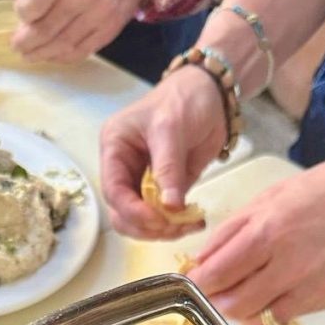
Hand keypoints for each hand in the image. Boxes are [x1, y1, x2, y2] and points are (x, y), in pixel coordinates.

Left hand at [12, 0, 143, 63]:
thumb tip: (24, 20)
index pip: (30, 7)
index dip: (22, 17)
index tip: (21, 19)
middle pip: (44, 30)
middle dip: (26, 43)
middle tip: (18, 47)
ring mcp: (97, 15)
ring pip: (62, 45)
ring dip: (42, 54)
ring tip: (31, 55)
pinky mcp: (109, 30)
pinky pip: (81, 51)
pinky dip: (63, 57)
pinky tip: (54, 56)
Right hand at [100, 65, 225, 238]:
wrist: (211, 93)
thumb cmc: (183, 100)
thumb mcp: (171, 129)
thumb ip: (168, 168)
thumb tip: (170, 207)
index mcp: (115, 149)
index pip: (113, 190)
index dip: (131, 211)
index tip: (157, 220)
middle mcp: (124, 168)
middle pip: (123, 212)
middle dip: (146, 225)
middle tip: (175, 227)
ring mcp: (145, 181)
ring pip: (142, 220)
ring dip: (163, 230)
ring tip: (189, 225)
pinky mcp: (167, 188)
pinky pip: (165, 215)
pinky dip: (178, 224)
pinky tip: (195, 221)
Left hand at [187, 145, 324, 324]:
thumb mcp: (270, 196)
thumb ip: (232, 230)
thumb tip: (204, 259)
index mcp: (268, 230)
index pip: (218, 273)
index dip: (199, 283)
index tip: (194, 282)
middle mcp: (288, 262)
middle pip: (234, 303)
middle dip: (218, 299)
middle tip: (217, 289)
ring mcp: (310, 284)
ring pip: (259, 314)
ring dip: (247, 304)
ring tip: (252, 283)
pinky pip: (288, 313)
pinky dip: (276, 305)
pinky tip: (283, 283)